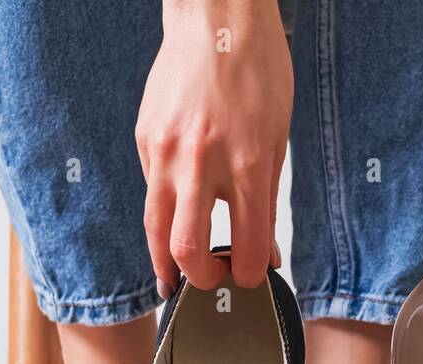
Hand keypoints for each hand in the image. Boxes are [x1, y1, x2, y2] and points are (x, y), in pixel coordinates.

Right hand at [136, 1, 291, 294]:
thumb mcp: (277, 140)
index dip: (249, 275)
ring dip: (166, 262)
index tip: (250, 275)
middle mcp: (201, 162)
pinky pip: (153, 190)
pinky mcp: (145, 140)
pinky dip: (166, 209)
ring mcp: (165, 151)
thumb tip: (262, 250)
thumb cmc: (256, 71)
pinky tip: (179, 209)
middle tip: (211, 279)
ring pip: (155, 229)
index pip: (245, 247)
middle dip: (201, 279)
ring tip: (176, 278)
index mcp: (245, 164)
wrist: (217, 19)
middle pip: (187, 251)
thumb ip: (266, 200)